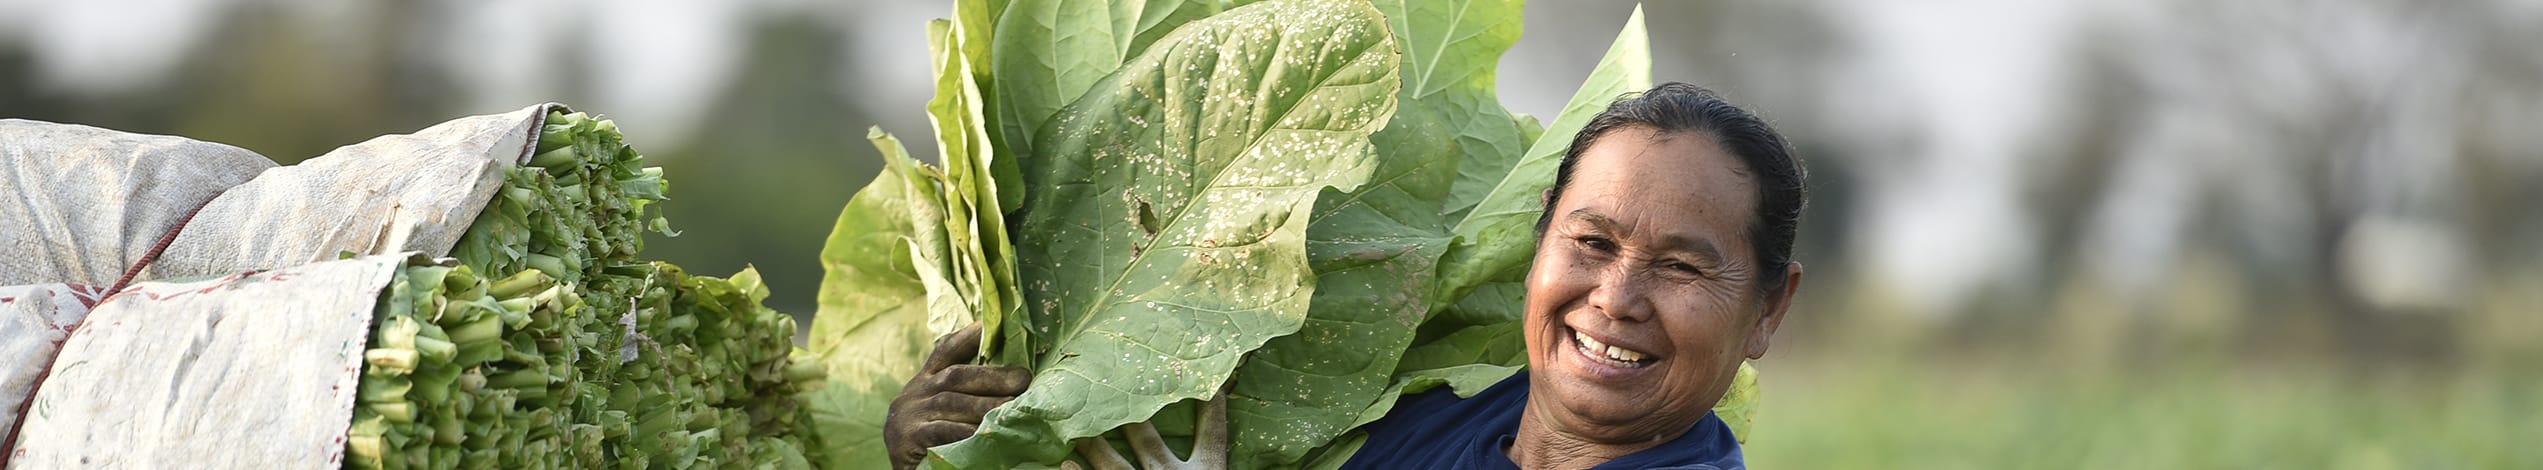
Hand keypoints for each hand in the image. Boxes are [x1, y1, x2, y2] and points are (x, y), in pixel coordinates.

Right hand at [885, 322, 1031, 468]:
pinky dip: (966, 429)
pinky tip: (986, 432)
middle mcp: (914, 394)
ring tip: (1013, 406)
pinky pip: (942, 430)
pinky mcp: (907, 438)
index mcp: (922, 384)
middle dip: (992, 375)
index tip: (990, 323)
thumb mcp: (944, 414)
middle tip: (1023, 378)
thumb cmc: (930, 444)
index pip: (945, 351)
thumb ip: (965, 396)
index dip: (968, 335)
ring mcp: (909, 415)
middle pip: (955, 375)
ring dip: (986, 403)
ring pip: (951, 401)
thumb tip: (1013, 382)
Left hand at [1066, 385, 1228, 469]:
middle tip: (1110, 380)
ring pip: (1113, 464)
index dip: (1210, 402)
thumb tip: (1254, 434)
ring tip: (1072, 420)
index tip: (1207, 375)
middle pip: (1147, 438)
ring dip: (1092, 441)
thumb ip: (1217, 467)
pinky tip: (1061, 466)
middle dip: (1128, 410)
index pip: (1212, 432)